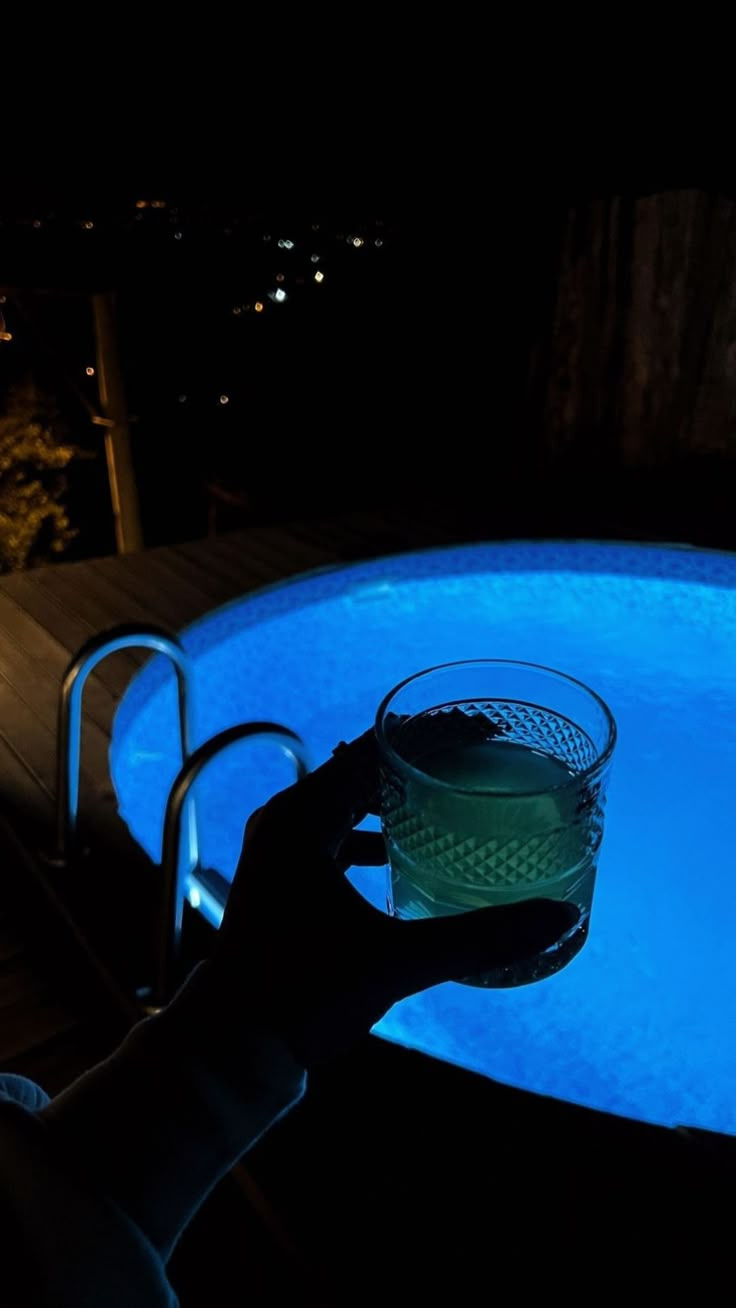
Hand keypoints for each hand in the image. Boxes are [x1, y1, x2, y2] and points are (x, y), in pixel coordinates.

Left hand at [210, 730, 576, 1063]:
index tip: (489, 729)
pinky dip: (375, 835)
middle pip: (364, 769)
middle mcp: (286, 823)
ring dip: (398, 797)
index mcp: (301, 819)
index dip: (434, 734)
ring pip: (350, 803)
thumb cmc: (298, 998)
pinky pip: (338, 837)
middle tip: (483, 762)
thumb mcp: (396, 962)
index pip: (376, 749)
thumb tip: (559, 918)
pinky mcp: (286, 882)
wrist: (231, 1050)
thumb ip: (479, 938)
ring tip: (453, 798)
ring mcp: (282, 852)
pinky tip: (406, 856)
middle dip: (423, 761)